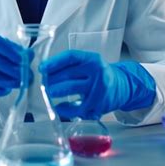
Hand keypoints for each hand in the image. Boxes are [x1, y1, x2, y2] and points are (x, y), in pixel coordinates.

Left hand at [39, 50, 155, 118]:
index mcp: (92, 59)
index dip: (54, 62)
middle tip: (44, 82)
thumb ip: (72, 65)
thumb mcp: (90, 62)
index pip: (70, 57)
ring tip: (49, 92)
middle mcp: (97, 73)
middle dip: (52, 78)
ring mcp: (98, 89)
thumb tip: (47, 70)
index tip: (43, 68)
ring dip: (56, 90)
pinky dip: (65, 108)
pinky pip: (77, 107)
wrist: (122, 86)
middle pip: (68, 73)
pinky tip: (59, 106)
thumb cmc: (100, 74)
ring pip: (71, 88)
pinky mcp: (98, 105)